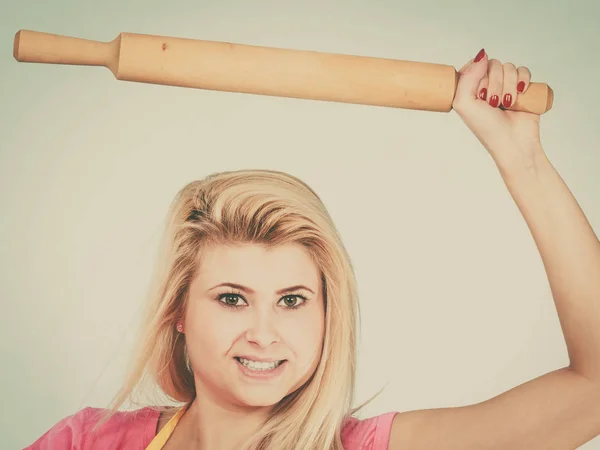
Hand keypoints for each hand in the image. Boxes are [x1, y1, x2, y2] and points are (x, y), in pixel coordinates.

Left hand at [453, 49, 544, 171]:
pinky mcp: (522, 88)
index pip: (473, 65)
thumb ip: (466, 78)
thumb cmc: (487, 128)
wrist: (514, 142)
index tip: (479, 94)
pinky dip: (523, 79)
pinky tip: (520, 93)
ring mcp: (505, 86)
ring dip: (509, 84)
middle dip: (495, 83)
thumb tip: (482, 56)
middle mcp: (487, 86)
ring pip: (508, 66)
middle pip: (492, 64)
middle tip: (494, 103)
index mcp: (469, 89)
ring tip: (507, 103)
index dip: (478, 75)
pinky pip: (523, 70)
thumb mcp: (465, 104)